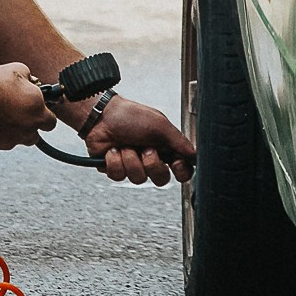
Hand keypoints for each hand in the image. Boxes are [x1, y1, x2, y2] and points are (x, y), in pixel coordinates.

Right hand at [0, 62, 52, 150]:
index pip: (51, 123)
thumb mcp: (19, 70)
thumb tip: (29, 81)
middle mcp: (26, 132)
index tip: (37, 109)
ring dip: (10, 130)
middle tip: (17, 112)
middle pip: (33, 136)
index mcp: (37, 114)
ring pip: (14, 140)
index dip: (44, 115)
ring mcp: (8, 141)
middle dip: (28, 126)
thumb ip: (29, 79)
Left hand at [79, 98, 195, 185]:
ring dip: (130, 159)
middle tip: (145, 149)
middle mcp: (150, 159)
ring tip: (125, 145)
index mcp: (165, 148)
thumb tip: (194, 155)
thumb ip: (179, 141)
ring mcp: (133, 165)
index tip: (174, 162)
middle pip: (161, 179)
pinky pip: (119, 176)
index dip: (181, 171)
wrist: (101, 115)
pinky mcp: (116, 169)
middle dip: (151, 164)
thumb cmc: (130, 116)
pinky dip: (115, 160)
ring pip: (138, 179)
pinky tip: (113, 149)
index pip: (182, 170)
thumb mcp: (160, 125)